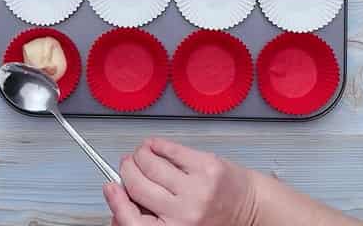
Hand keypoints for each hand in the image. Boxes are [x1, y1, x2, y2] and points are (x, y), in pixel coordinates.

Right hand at [103, 138, 256, 225]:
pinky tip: (154, 146)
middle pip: (137, 185)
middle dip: (127, 171)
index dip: (115, 200)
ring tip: (141, 154)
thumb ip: (148, 221)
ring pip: (150, 164)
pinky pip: (170, 149)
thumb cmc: (216, 221)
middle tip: (127, 165)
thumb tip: (118, 204)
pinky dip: (157, 145)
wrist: (251, 211)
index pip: (130, 218)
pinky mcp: (206, 166)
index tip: (111, 187)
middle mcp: (184, 214)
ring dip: (140, 155)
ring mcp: (196, 188)